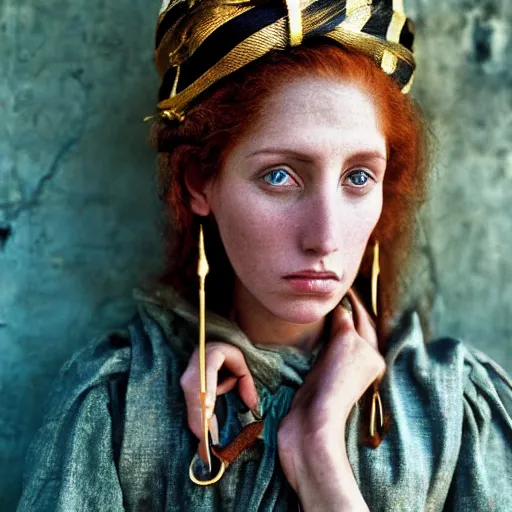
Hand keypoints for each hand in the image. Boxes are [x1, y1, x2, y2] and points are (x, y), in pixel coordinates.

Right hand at [180, 341, 258, 461]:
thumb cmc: (227, 353)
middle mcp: (194, 370)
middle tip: (207, 447)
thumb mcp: (240, 362)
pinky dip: (197, 423)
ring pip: (193, 406)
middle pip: (196, 397)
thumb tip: (252, 405)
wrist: (209, 344)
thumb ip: (246, 382)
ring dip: (198, 426)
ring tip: (204, 449)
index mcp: (210, 356)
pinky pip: (192, 409)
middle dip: (201, 422)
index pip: (207, 376)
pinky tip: (202, 438)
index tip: (208, 411)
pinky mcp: (186, 389)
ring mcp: (187, 379)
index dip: (207, 393)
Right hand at [277, 289, 384, 508]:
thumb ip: (345, 322)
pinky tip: (314, 326)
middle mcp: (360, 362)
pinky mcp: (321, 376)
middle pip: (357, 327)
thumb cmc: (335, 385)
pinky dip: (322, 334)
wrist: (313, 425)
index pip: (365, 317)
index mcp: (372, 354)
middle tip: (332, 289)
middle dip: (348, 308)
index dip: (354, 299)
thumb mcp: (346, 344)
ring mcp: (340, 370)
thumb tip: (341, 308)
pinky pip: (325, 347)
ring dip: (335, 320)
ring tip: (324, 303)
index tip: (342, 283)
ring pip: (341, 337)